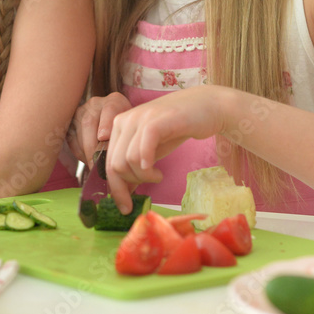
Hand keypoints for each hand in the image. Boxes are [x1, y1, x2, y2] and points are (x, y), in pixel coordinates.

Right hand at [67, 92, 131, 164]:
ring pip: (79, 131)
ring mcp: (81, 111)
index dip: (105, 123)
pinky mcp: (71, 122)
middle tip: (96, 165)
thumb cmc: (126, 130)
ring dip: (85, 151)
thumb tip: (120, 161)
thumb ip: (127, 139)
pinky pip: (71, 138)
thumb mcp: (131, 131)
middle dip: (92, 146)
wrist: (114, 125)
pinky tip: (87, 160)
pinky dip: (79, 152)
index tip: (103, 137)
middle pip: (89, 121)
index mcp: (114, 101)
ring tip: (94, 166)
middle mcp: (96, 103)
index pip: (110, 108)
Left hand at [106, 86, 229, 212]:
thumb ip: (134, 164)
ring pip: (127, 161)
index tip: (125, 207)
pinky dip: (147, 167)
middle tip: (145, 191)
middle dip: (128, 186)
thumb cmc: (177, 128)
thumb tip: (123, 191)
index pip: (107, 162)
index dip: (115, 189)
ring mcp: (140, 118)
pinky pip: (142, 150)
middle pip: (115, 165)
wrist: (206, 106)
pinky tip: (158, 171)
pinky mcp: (157, 121)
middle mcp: (124, 120)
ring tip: (158, 175)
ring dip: (144, 177)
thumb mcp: (151, 149)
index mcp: (118, 125)